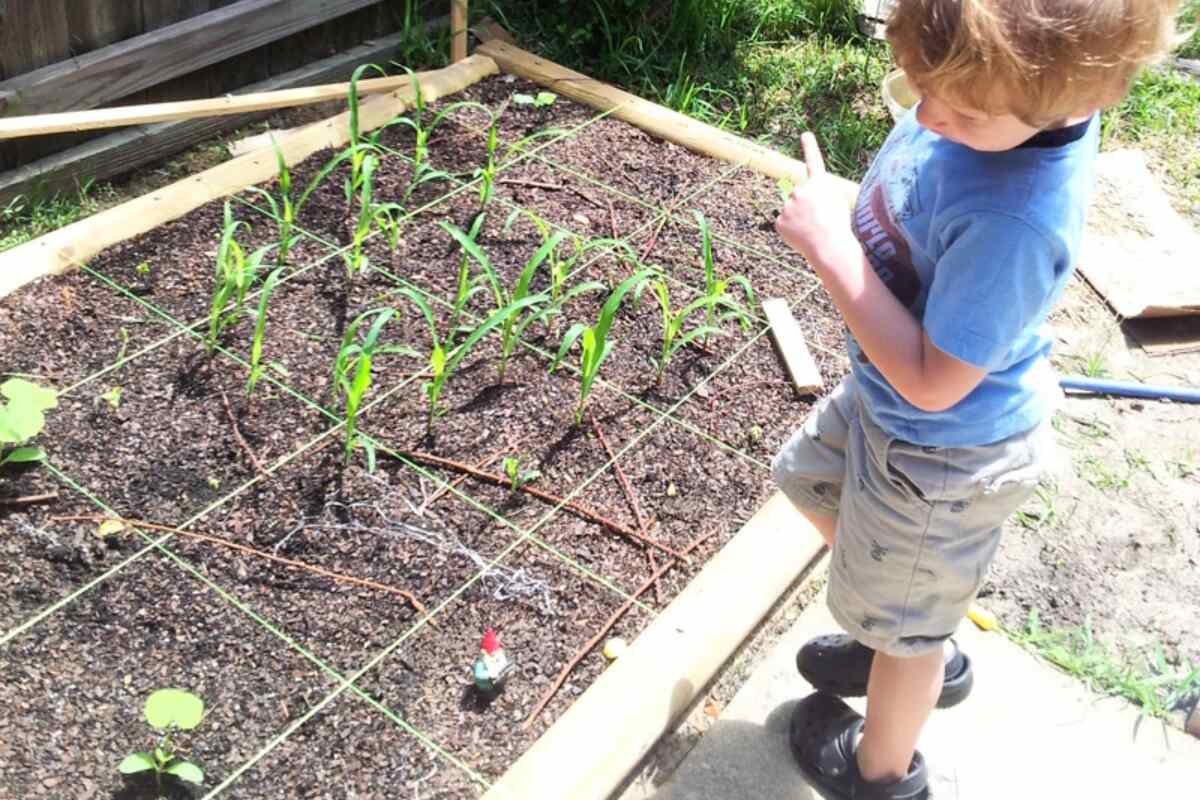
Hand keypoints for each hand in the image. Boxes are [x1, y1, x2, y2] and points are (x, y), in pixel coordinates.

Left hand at [775, 133, 861, 271]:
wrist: (830, 246)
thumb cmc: (839, 226)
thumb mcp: (840, 203)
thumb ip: (825, 193)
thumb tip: (815, 198)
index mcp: (819, 184)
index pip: (814, 162)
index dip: (810, 147)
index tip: (806, 134)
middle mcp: (800, 190)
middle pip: (799, 196)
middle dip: (805, 206)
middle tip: (818, 219)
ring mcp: (787, 205)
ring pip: (791, 211)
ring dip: (799, 218)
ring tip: (812, 229)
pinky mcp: (779, 221)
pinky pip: (784, 224)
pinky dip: (791, 230)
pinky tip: (802, 236)